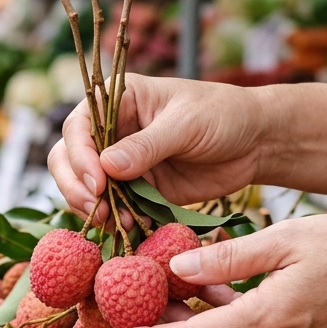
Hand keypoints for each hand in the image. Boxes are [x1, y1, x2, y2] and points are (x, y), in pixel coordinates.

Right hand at [47, 75, 269, 221]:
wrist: (256, 142)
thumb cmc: (223, 115)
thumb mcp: (186, 124)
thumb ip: (147, 146)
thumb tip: (107, 166)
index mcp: (118, 100)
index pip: (78, 126)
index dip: (79, 156)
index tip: (96, 182)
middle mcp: (113, 131)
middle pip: (70, 159)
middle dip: (76, 186)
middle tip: (96, 209)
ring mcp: (124, 163)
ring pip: (87, 188)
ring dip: (94, 208)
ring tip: (117, 222)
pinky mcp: (140, 190)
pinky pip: (116, 207)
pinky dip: (117, 219)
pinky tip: (131, 227)